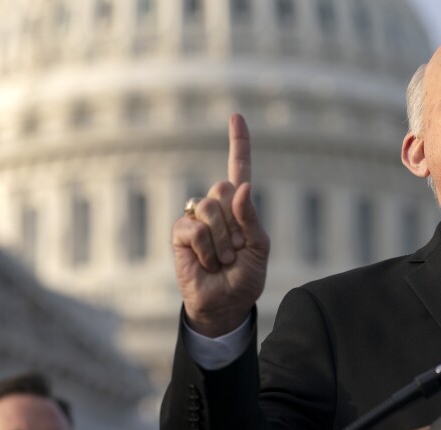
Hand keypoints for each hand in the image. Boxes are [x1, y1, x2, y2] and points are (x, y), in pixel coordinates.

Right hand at [172, 114, 269, 336]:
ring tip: (223, 260)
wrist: (226, 304)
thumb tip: (242, 187)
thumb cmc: (245, 276)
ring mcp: (196, 219)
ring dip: (223, 240)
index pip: (239, 168)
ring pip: (209, 207)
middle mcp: (217, 208)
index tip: (235, 116)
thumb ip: (252, 217)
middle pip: (224, 189)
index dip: (238, 143)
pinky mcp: (180, 233)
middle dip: (235, 223)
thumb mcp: (260, 247)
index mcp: (240, 207)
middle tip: (237, 250)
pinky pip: (194, 228)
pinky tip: (207, 262)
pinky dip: (206, 249)